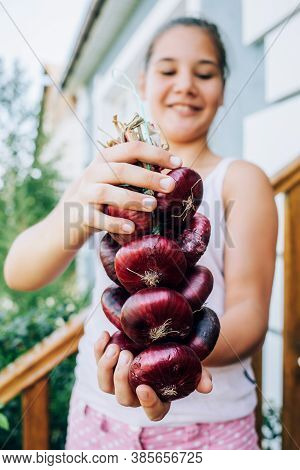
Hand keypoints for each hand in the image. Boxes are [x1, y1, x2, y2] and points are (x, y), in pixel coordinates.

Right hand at [63, 141, 181, 237]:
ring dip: (132, 199)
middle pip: (121, 170)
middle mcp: (93, 173)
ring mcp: (85, 194)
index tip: (178, 163)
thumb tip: (170, 177)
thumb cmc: (99, 200)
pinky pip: (97, 219)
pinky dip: (114, 223)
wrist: (64, 222)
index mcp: (105, 159)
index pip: (132, 148)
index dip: (156, 153)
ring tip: (153, 206)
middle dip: (148, 177)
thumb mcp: (112, 180)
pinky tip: (131, 227)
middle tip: (170, 186)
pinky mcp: (80, 215)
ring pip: (107, 193)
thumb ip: (134, 174)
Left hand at [94, 331, 212, 421]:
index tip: (144, 387)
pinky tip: (105, 335)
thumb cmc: (178, 357)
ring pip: (105, 385)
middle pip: (123, 398)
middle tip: (128, 355)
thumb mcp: (192, 364)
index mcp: (157, 399)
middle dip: (122, 378)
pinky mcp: (107, 365)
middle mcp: (135, 395)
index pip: (152, 411)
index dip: (147, 403)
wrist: (164, 341)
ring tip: (115, 347)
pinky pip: (98, 362)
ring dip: (106, 367)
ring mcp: (118, 382)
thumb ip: (199, 375)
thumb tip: (208, 387)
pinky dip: (98, 350)